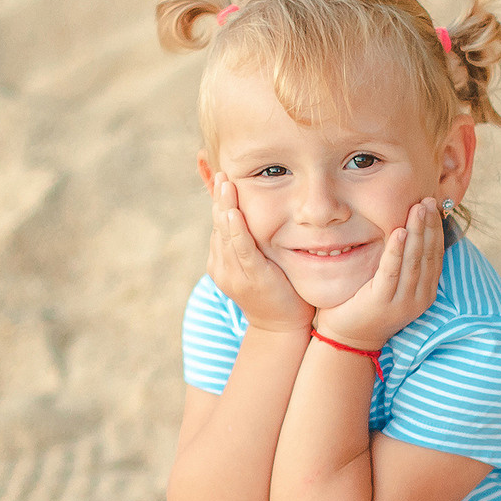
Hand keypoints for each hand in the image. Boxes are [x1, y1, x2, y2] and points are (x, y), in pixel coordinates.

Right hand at [207, 177, 313, 334]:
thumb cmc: (276, 293)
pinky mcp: (251, 278)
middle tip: (223, 173)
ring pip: (226, 234)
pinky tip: (233, 213)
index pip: (218, 226)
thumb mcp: (260, 263)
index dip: (219, 201)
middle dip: (220, 198)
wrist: (283, 327)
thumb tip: (252, 216)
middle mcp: (222, 267)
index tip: (222, 178)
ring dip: (225, 207)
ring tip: (225, 184)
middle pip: (218, 226)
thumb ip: (253, 242)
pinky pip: (241, 250)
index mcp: (221, 262)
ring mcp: (233, 274)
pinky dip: (236, 230)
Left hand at [313, 198, 444, 351]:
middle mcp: (419, 298)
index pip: (435, 255)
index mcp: (425, 292)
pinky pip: (392, 271)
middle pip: (428, 255)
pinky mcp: (383, 301)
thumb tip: (408, 230)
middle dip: (429, 225)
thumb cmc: (367, 306)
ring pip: (414, 261)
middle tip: (427, 201)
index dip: (436, 230)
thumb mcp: (391, 284)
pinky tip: (400, 231)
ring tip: (417, 209)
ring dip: (417, 232)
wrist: (348, 339)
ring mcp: (402, 302)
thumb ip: (403, 264)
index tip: (433, 206)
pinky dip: (397, 250)